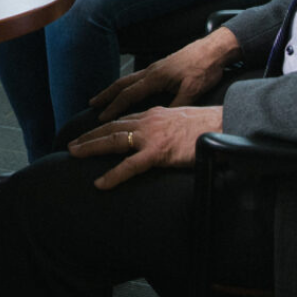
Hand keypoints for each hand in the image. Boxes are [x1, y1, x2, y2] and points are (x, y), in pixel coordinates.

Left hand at [67, 104, 223, 188]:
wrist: (224, 125)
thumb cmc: (208, 126)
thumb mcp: (181, 121)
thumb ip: (167, 127)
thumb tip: (161, 139)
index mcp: (154, 114)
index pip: (123, 120)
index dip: (105, 127)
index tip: (91, 133)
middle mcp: (149, 120)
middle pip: (112, 127)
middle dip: (90, 136)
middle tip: (72, 145)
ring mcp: (152, 136)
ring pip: (114, 140)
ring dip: (92, 147)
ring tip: (74, 154)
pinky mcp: (159, 152)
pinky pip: (130, 166)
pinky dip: (113, 174)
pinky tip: (100, 183)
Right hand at [90, 26, 239, 121]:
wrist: (214, 49)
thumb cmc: (204, 68)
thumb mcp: (192, 90)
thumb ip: (176, 105)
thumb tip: (163, 120)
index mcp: (156, 77)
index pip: (129, 94)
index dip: (114, 107)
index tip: (102, 117)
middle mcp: (152, 71)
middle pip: (123, 83)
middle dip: (107, 95)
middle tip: (93, 104)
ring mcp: (156, 68)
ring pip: (129, 79)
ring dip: (115, 88)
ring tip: (104, 96)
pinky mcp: (162, 68)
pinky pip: (138, 78)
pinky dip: (127, 85)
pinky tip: (129, 90)